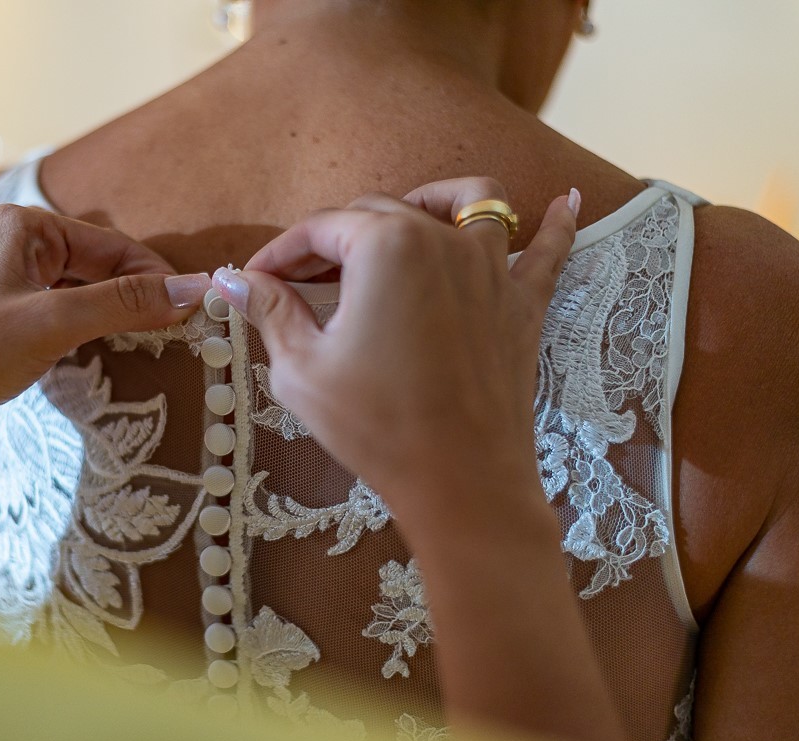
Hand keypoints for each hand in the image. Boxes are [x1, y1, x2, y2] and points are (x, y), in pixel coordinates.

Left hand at [0, 204, 209, 440]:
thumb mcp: (53, 324)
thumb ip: (124, 304)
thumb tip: (194, 289)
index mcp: (23, 227)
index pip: (111, 244)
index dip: (156, 276)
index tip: (198, 307)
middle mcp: (14, 244)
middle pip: (99, 265)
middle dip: (137, 296)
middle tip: (181, 330)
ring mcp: (8, 281)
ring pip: (82, 291)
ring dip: (115, 315)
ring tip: (154, 342)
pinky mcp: (4, 318)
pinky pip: (62, 314)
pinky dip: (90, 330)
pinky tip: (109, 352)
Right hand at [212, 178, 577, 516]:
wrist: (460, 482)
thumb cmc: (377, 425)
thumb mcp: (303, 368)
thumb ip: (271, 312)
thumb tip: (234, 282)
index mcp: (385, 246)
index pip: (321, 227)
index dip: (281, 252)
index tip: (256, 279)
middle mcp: (444, 239)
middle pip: (381, 211)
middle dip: (334, 238)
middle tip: (301, 280)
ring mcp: (492, 269)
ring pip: (471, 202)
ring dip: (432, 200)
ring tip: (407, 216)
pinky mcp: (523, 304)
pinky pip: (548, 250)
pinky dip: (556, 224)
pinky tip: (565, 201)